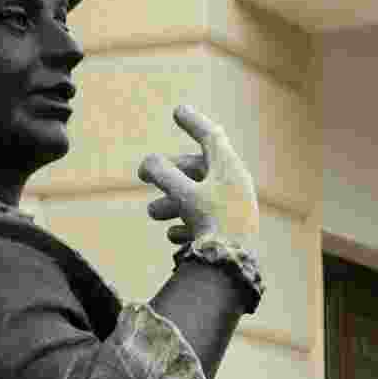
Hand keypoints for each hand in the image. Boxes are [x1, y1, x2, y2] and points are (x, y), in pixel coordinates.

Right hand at [138, 105, 259, 248]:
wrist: (233, 267)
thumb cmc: (212, 224)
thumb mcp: (183, 193)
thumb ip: (162, 173)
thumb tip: (147, 162)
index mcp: (229, 168)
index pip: (211, 136)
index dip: (193, 122)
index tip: (177, 111)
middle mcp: (234, 185)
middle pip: (198, 169)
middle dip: (169, 174)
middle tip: (143, 176)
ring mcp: (233, 209)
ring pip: (197, 197)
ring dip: (171, 203)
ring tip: (153, 214)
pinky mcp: (230, 233)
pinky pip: (204, 222)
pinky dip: (185, 225)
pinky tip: (174, 237)